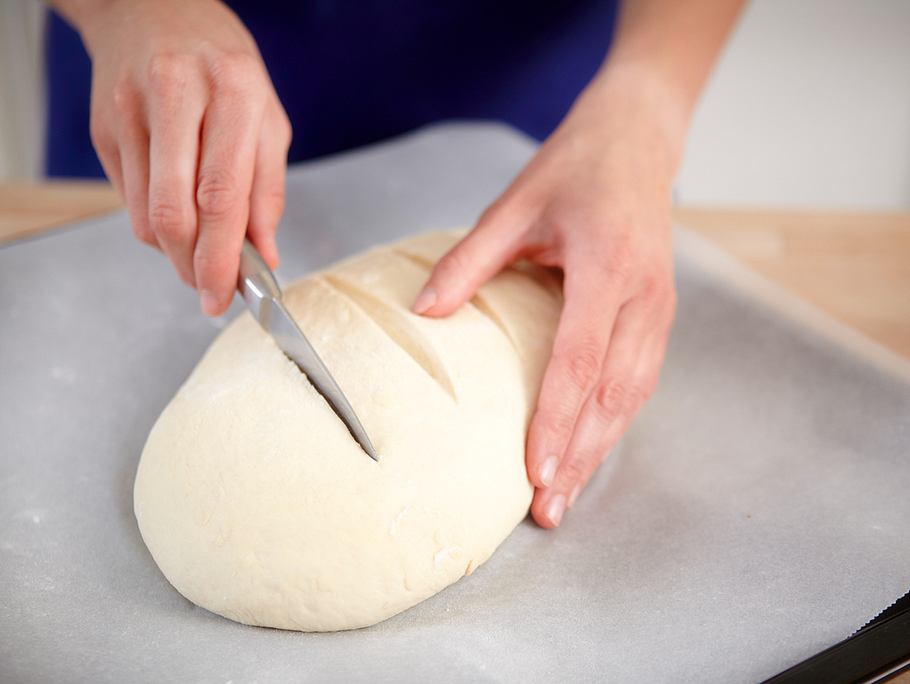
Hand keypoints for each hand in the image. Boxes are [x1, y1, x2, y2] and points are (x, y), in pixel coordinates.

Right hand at [77, 0, 290, 314]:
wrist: (154, 9)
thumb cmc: (224, 66)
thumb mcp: (268, 118)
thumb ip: (268, 189)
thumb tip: (265, 254)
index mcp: (232, 91)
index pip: (223, 194)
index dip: (223, 257)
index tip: (226, 295)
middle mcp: (176, 96)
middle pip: (175, 212)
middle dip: (194, 267)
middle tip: (210, 293)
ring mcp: (131, 111)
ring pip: (146, 214)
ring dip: (175, 253)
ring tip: (200, 257)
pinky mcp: (104, 128)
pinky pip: (128, 200)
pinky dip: (155, 226)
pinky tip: (177, 219)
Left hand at [412, 68, 681, 527]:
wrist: (638, 141)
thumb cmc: (575, 168)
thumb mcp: (514, 205)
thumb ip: (468, 261)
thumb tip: (423, 314)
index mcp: (606, 266)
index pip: (579, 360)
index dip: (557, 420)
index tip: (535, 470)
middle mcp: (642, 296)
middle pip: (612, 394)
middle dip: (581, 456)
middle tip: (548, 508)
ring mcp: (659, 308)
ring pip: (632, 396)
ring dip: (600, 449)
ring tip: (567, 495)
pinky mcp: (660, 314)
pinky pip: (639, 380)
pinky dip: (614, 421)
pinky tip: (591, 448)